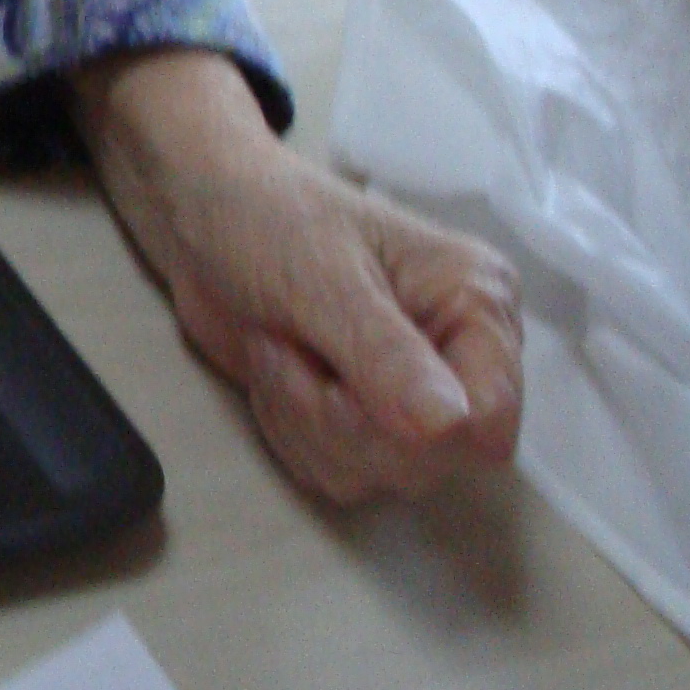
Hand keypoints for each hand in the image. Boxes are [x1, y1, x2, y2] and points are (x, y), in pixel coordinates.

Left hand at [75, 49, 521, 505]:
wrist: (199, 214)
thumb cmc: (265, 218)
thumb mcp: (321, 277)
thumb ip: (384, 352)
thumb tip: (449, 425)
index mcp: (477, 302)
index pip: (490, 418)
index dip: (421, 428)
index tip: (344, 381)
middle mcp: (461, 358)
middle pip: (436, 459)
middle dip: (342, 419)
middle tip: (292, 347)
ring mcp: (415, 394)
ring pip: (383, 474)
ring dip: (307, 423)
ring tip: (281, 349)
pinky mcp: (368, 421)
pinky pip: (343, 475)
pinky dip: (293, 435)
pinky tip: (277, 375)